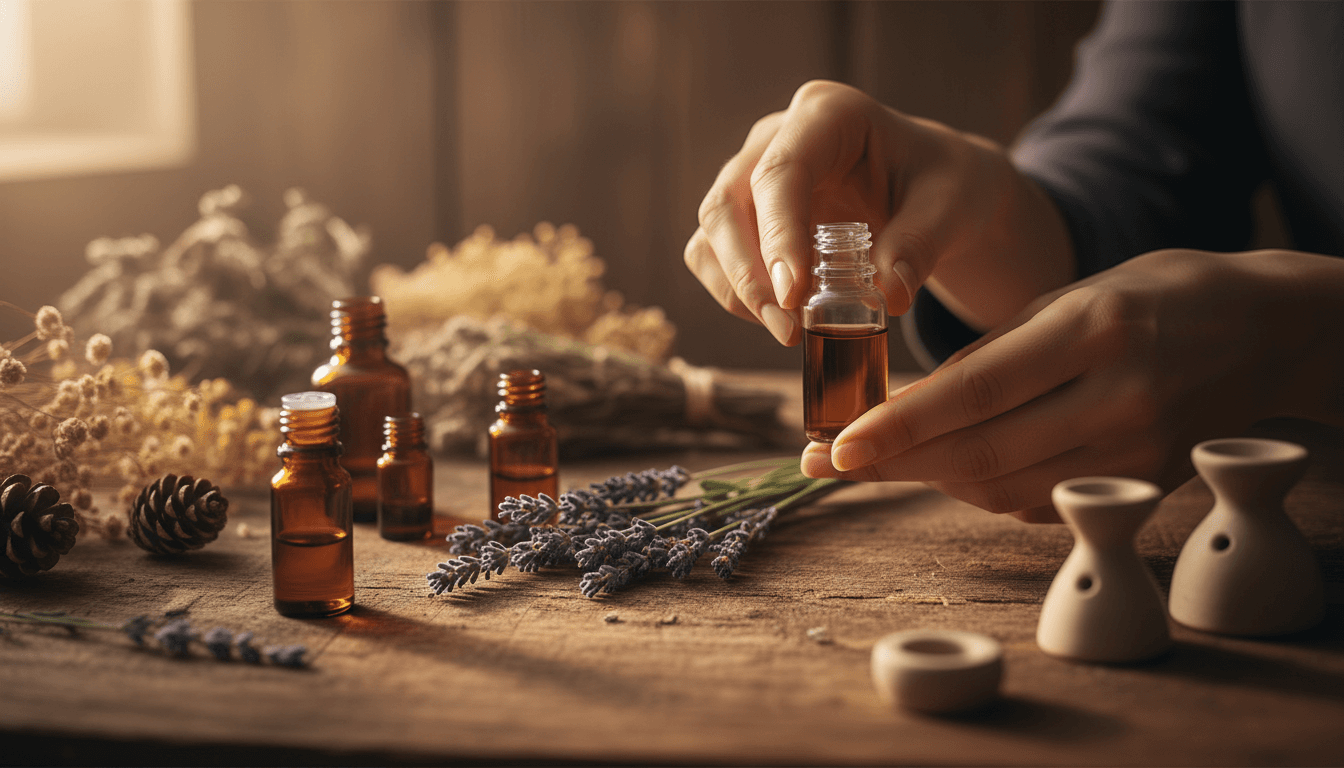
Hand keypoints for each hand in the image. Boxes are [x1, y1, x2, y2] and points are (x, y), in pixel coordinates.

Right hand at [683, 80, 1072, 344]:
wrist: (935, 193)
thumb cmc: (943, 185)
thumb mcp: (951, 207)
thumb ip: (921, 244)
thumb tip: (889, 295)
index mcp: (828, 114)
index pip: (780, 171)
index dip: (778, 234)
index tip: (793, 294)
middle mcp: (777, 137)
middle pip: (728, 202)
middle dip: (748, 273)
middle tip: (787, 328)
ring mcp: (753, 175)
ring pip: (713, 232)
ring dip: (737, 289)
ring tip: (788, 332)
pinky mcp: (747, 215)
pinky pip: (715, 255)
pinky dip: (737, 293)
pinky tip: (780, 318)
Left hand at [801, 248, 1343, 521]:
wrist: (1271, 332)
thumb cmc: (1160, 296)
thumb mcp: (1079, 293)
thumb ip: (1002, 350)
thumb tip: (920, 403)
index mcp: (1092, 330)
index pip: (975, 390)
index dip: (899, 426)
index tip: (837, 444)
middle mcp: (1117, 396)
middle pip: (980, 451)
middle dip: (891, 463)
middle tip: (824, 464)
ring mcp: (1137, 450)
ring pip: (1004, 487)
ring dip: (928, 479)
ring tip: (875, 462)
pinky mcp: (1146, 483)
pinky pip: (1040, 501)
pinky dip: (983, 490)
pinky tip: (947, 471)